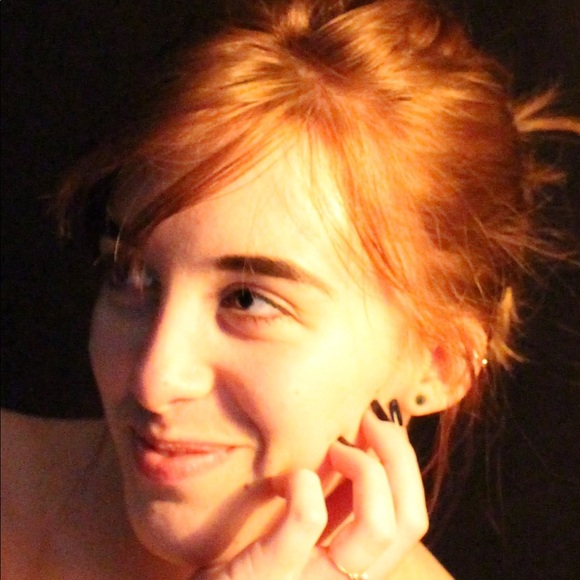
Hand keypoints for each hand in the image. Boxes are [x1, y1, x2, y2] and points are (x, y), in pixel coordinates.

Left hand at [193, 405, 428, 578]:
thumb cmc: (248, 561)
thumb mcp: (299, 530)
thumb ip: (333, 503)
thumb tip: (359, 442)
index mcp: (356, 564)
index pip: (412, 517)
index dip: (403, 462)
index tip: (375, 423)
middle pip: (409, 519)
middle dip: (397, 454)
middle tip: (367, 419)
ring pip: (378, 525)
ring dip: (365, 469)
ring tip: (334, 447)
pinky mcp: (271, 577)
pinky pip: (308, 520)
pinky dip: (306, 485)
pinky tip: (293, 476)